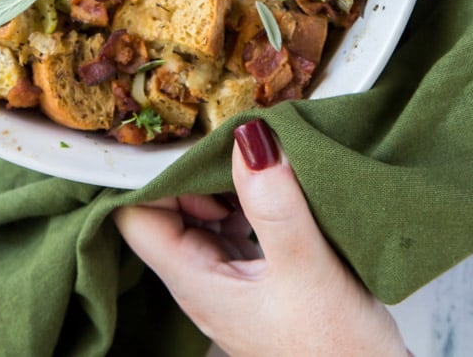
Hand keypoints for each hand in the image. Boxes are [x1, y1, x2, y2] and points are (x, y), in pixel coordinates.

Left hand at [114, 119, 407, 356]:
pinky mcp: (257, 277)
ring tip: (259, 157)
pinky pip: (236, 224)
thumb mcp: (307, 268)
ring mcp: (228, 279)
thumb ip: (274, 205)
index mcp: (194, 281)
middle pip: (168, 209)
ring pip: (204, 214)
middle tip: (234, 139)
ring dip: (225, 181)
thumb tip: (247, 138)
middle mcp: (202, 280)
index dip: (152, 174)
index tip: (184, 137)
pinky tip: (278, 187)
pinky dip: (250, 198)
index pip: (137, 216)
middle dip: (195, 169)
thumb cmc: (335, 351)